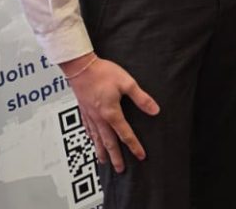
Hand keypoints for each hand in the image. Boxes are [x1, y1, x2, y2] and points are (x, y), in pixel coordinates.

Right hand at [62, 54, 158, 171]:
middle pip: (108, 142)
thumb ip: (141, 98)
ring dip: (101, 151)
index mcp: (111, 113)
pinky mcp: (83, 111)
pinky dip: (92, 139)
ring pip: (96, 139)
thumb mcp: (127, 83)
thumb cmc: (103, 73)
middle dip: (115, 157)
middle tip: (120, 170)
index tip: (140, 156)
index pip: (125, 134)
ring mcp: (89, 116)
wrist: (80, 67)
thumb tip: (154, 110)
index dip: (134, 146)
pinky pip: (88, 130)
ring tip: (104, 162)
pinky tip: (93, 141)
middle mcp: (99, 118)